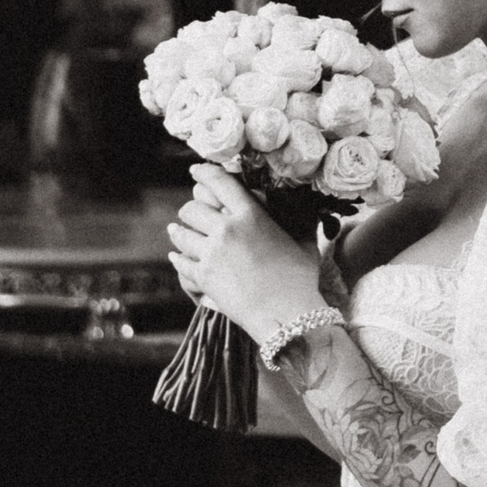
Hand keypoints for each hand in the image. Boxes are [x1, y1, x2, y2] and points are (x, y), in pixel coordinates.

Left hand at [169, 166, 322, 345]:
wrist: (287, 316)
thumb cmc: (301, 279)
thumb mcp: (304, 243)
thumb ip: (300, 222)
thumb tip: (308, 211)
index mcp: (251, 214)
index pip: (218, 182)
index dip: (203, 172)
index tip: (196, 170)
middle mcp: (226, 229)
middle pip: (192, 208)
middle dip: (191, 210)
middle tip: (193, 213)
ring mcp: (212, 254)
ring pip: (180, 233)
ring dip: (180, 232)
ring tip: (178, 231)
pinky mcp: (203, 277)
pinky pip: (180, 261)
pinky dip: (178, 258)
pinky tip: (178, 257)